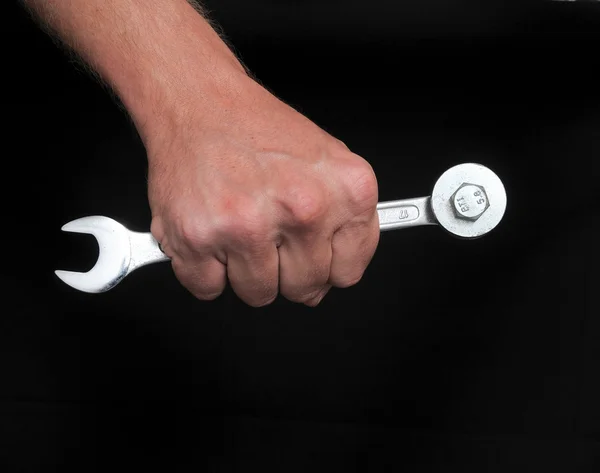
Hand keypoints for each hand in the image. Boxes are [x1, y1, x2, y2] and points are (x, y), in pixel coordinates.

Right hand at [147, 73, 379, 306]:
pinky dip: (204, 268)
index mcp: (346, 191)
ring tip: (238, 224)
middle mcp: (302, 208)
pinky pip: (207, 289)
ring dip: (244, 269)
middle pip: (304, 289)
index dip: (324, 265)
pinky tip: (211, 230)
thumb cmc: (259, 132)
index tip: (308, 249)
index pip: (347, 271)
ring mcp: (248, 224)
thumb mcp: (327, 164)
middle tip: (267, 230)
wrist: (200, 102)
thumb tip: (328, 281)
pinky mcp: (198, 237)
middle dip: (284, 270)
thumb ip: (341, 225)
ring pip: (258, 295)